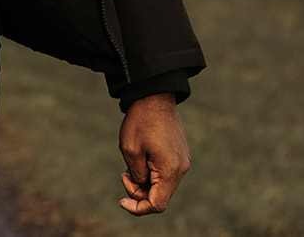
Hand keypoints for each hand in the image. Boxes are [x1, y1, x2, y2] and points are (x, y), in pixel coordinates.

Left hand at [117, 93, 189, 215]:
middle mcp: (181, 168)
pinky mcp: (180, 154)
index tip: (121, 200)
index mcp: (170, 170)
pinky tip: (140, 159)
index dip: (138, 208)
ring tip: (129, 164)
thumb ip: (137, 177)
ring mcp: (182, 160)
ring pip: (162, 185)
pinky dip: (151, 172)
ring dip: (144, 181)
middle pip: (160, 196)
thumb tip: (142, 187)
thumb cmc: (140, 121)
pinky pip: (165, 173)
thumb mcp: (131, 151)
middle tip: (123, 174)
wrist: (154, 95)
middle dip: (139, 191)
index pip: (157, 204)